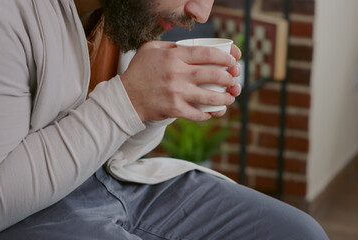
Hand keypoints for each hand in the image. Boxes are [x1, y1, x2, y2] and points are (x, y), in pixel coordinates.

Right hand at [120, 41, 241, 121]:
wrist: (126, 98)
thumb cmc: (138, 72)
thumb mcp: (150, 49)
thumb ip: (170, 45)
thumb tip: (189, 45)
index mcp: (174, 56)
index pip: (208, 53)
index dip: (225, 57)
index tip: (231, 61)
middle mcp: (178, 73)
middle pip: (214, 74)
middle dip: (229, 78)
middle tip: (231, 80)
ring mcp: (177, 93)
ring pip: (211, 97)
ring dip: (225, 99)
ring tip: (229, 99)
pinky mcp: (175, 109)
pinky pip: (198, 114)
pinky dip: (208, 114)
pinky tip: (210, 112)